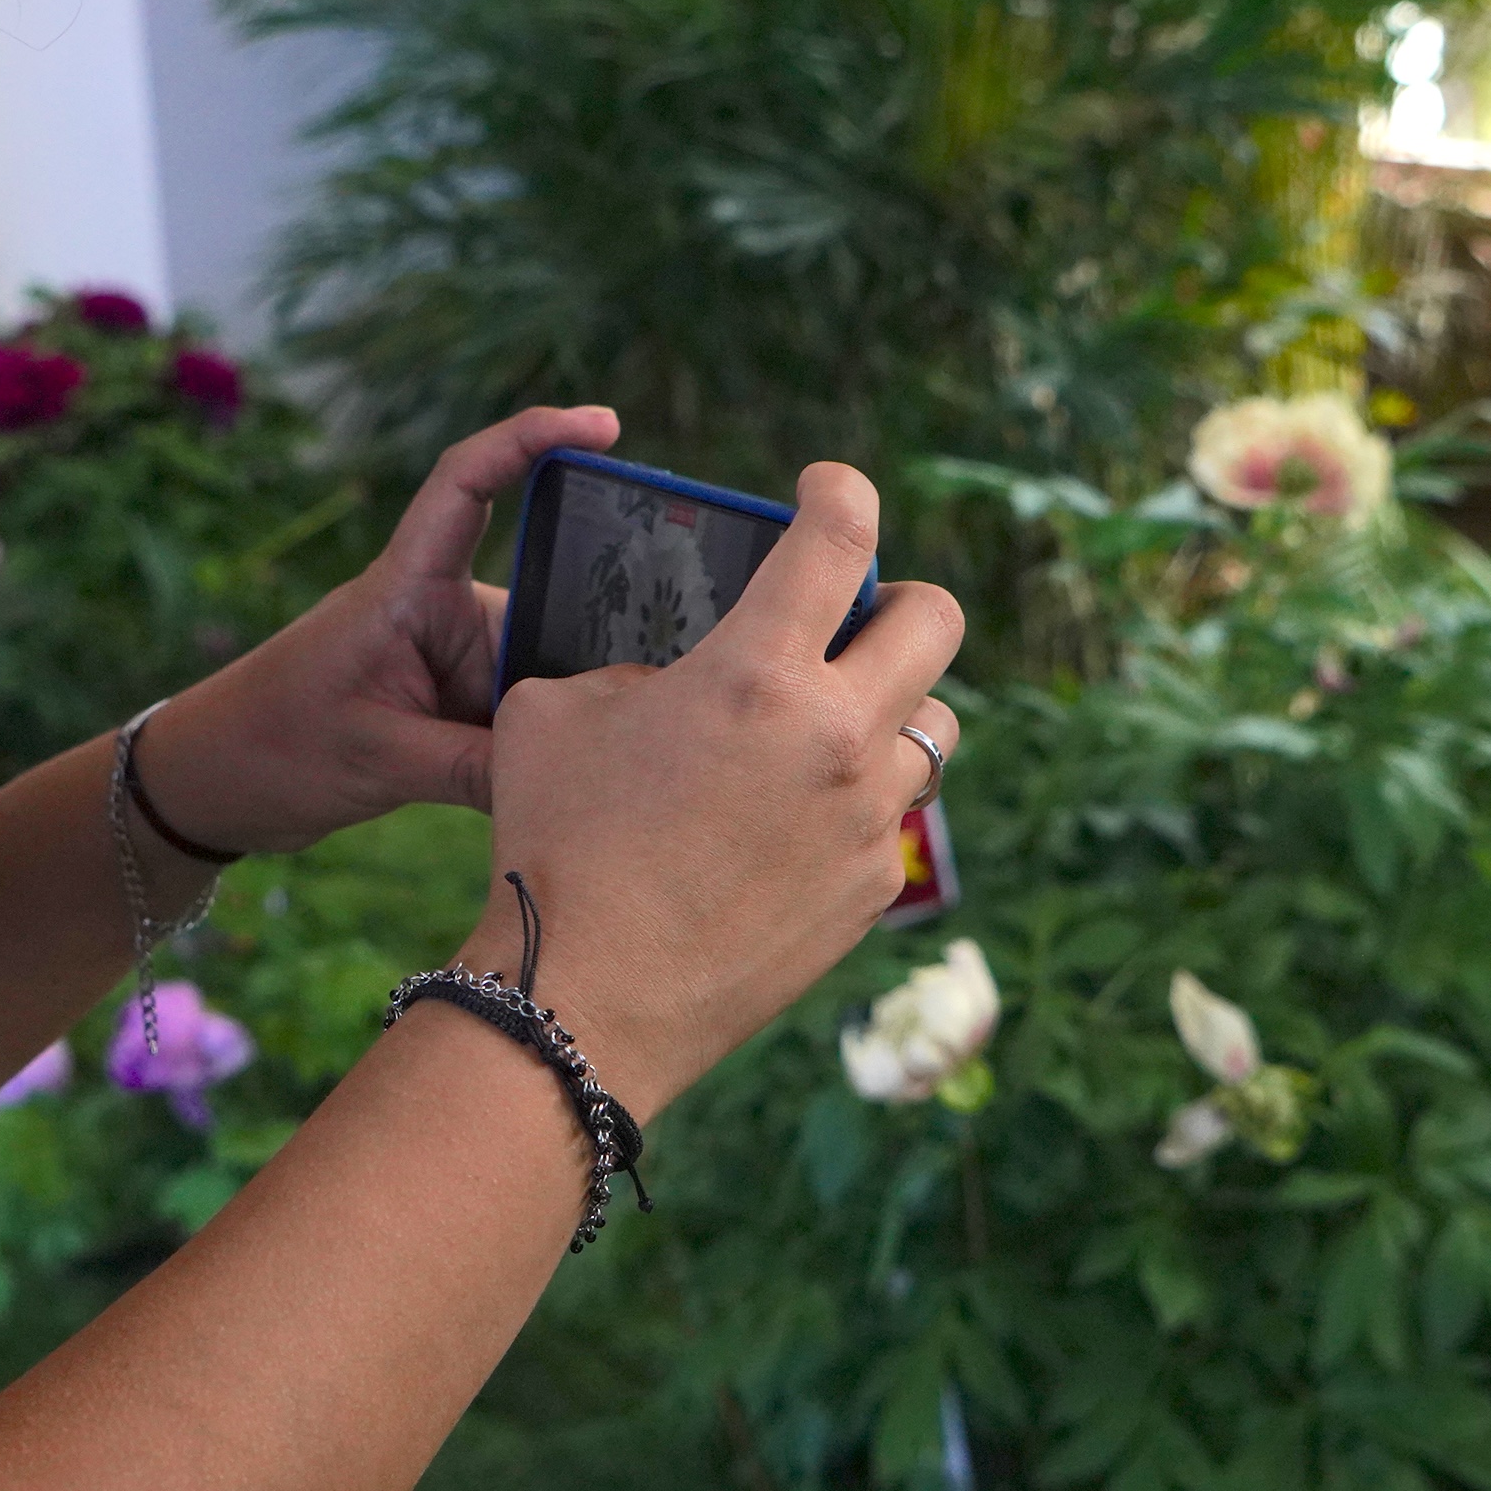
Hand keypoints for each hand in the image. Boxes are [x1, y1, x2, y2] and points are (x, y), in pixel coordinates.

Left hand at [138, 405, 623, 855]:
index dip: (533, 439)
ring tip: (613, 749)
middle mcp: (436, 610)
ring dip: (568, 701)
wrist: (214, 784)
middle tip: (654, 684)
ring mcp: (446, 657)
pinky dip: (543, 736)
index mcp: (405, 587)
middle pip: (544, 593)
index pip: (469, 483)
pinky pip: (521, 709)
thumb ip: (473, 768)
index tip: (604, 426)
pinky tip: (577, 774)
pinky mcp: (451, 704)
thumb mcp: (377, 760)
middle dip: (600, 627)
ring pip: (541, 662)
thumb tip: (569, 774)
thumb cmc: (274, 746)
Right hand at [465, 463, 963, 1118]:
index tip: (826, 492)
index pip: (841, 535)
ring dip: (890, 705)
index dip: (841, 491)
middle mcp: (837, 736)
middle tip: (851, 615)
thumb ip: (636, 670)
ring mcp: (867, 818)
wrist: (583, 999)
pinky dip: (857, 799)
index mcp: (758, 672)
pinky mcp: (872, 888)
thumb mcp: (559, 713)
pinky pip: (894, 818)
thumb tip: (676, 682)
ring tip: (829, 723)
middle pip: (936, 621)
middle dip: (898, 597)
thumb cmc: (555, 844)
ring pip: (935, 726)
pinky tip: (793, 820)